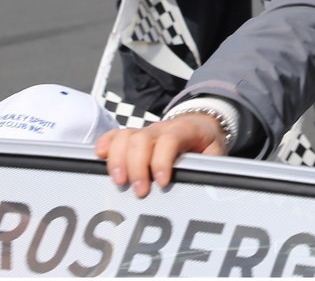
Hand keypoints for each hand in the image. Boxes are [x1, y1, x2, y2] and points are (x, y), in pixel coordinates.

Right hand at [95, 114, 228, 198]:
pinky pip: (115, 135)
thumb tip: (205, 185)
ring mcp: (145, 131)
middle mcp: (161, 128)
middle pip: (141, 139)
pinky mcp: (133, 136)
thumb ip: (210, 166)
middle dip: (137, 166)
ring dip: (118, 159)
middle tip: (140, 191)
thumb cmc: (206, 142)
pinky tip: (99, 157)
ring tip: (120, 182)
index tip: (162, 182)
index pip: (169, 140)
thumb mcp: (216, 152)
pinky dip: (105, 144)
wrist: (201, 122)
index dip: (162, 160)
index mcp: (184, 130)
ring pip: (125, 136)